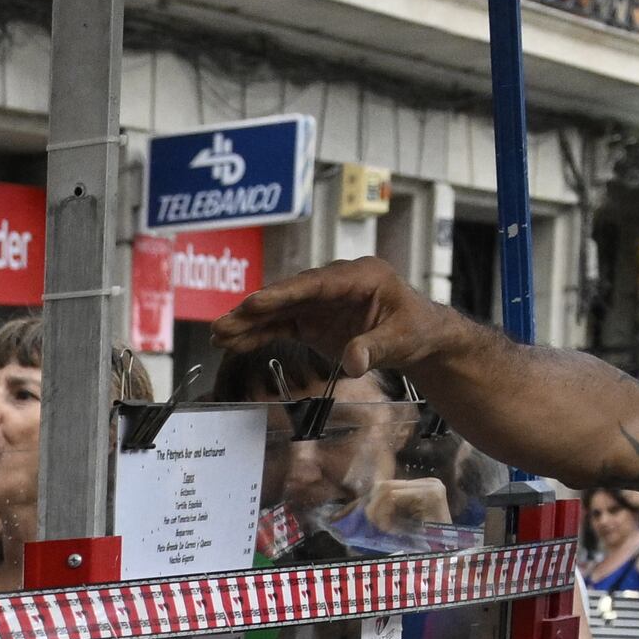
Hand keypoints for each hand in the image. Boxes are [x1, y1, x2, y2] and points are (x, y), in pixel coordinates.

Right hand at [220, 254, 470, 380]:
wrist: (419, 337)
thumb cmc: (416, 330)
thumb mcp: (401, 339)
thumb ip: (375, 348)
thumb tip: (353, 362)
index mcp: (361, 276)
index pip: (316, 284)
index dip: (284, 293)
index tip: (255, 303)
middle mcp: (336, 283)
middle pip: (290, 295)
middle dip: (256, 310)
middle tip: (225, 323)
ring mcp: (322, 300)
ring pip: (280, 309)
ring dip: (249, 323)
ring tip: (218, 336)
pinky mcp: (314, 318)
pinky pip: (282, 324)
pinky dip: (259, 334)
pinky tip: (234, 343)